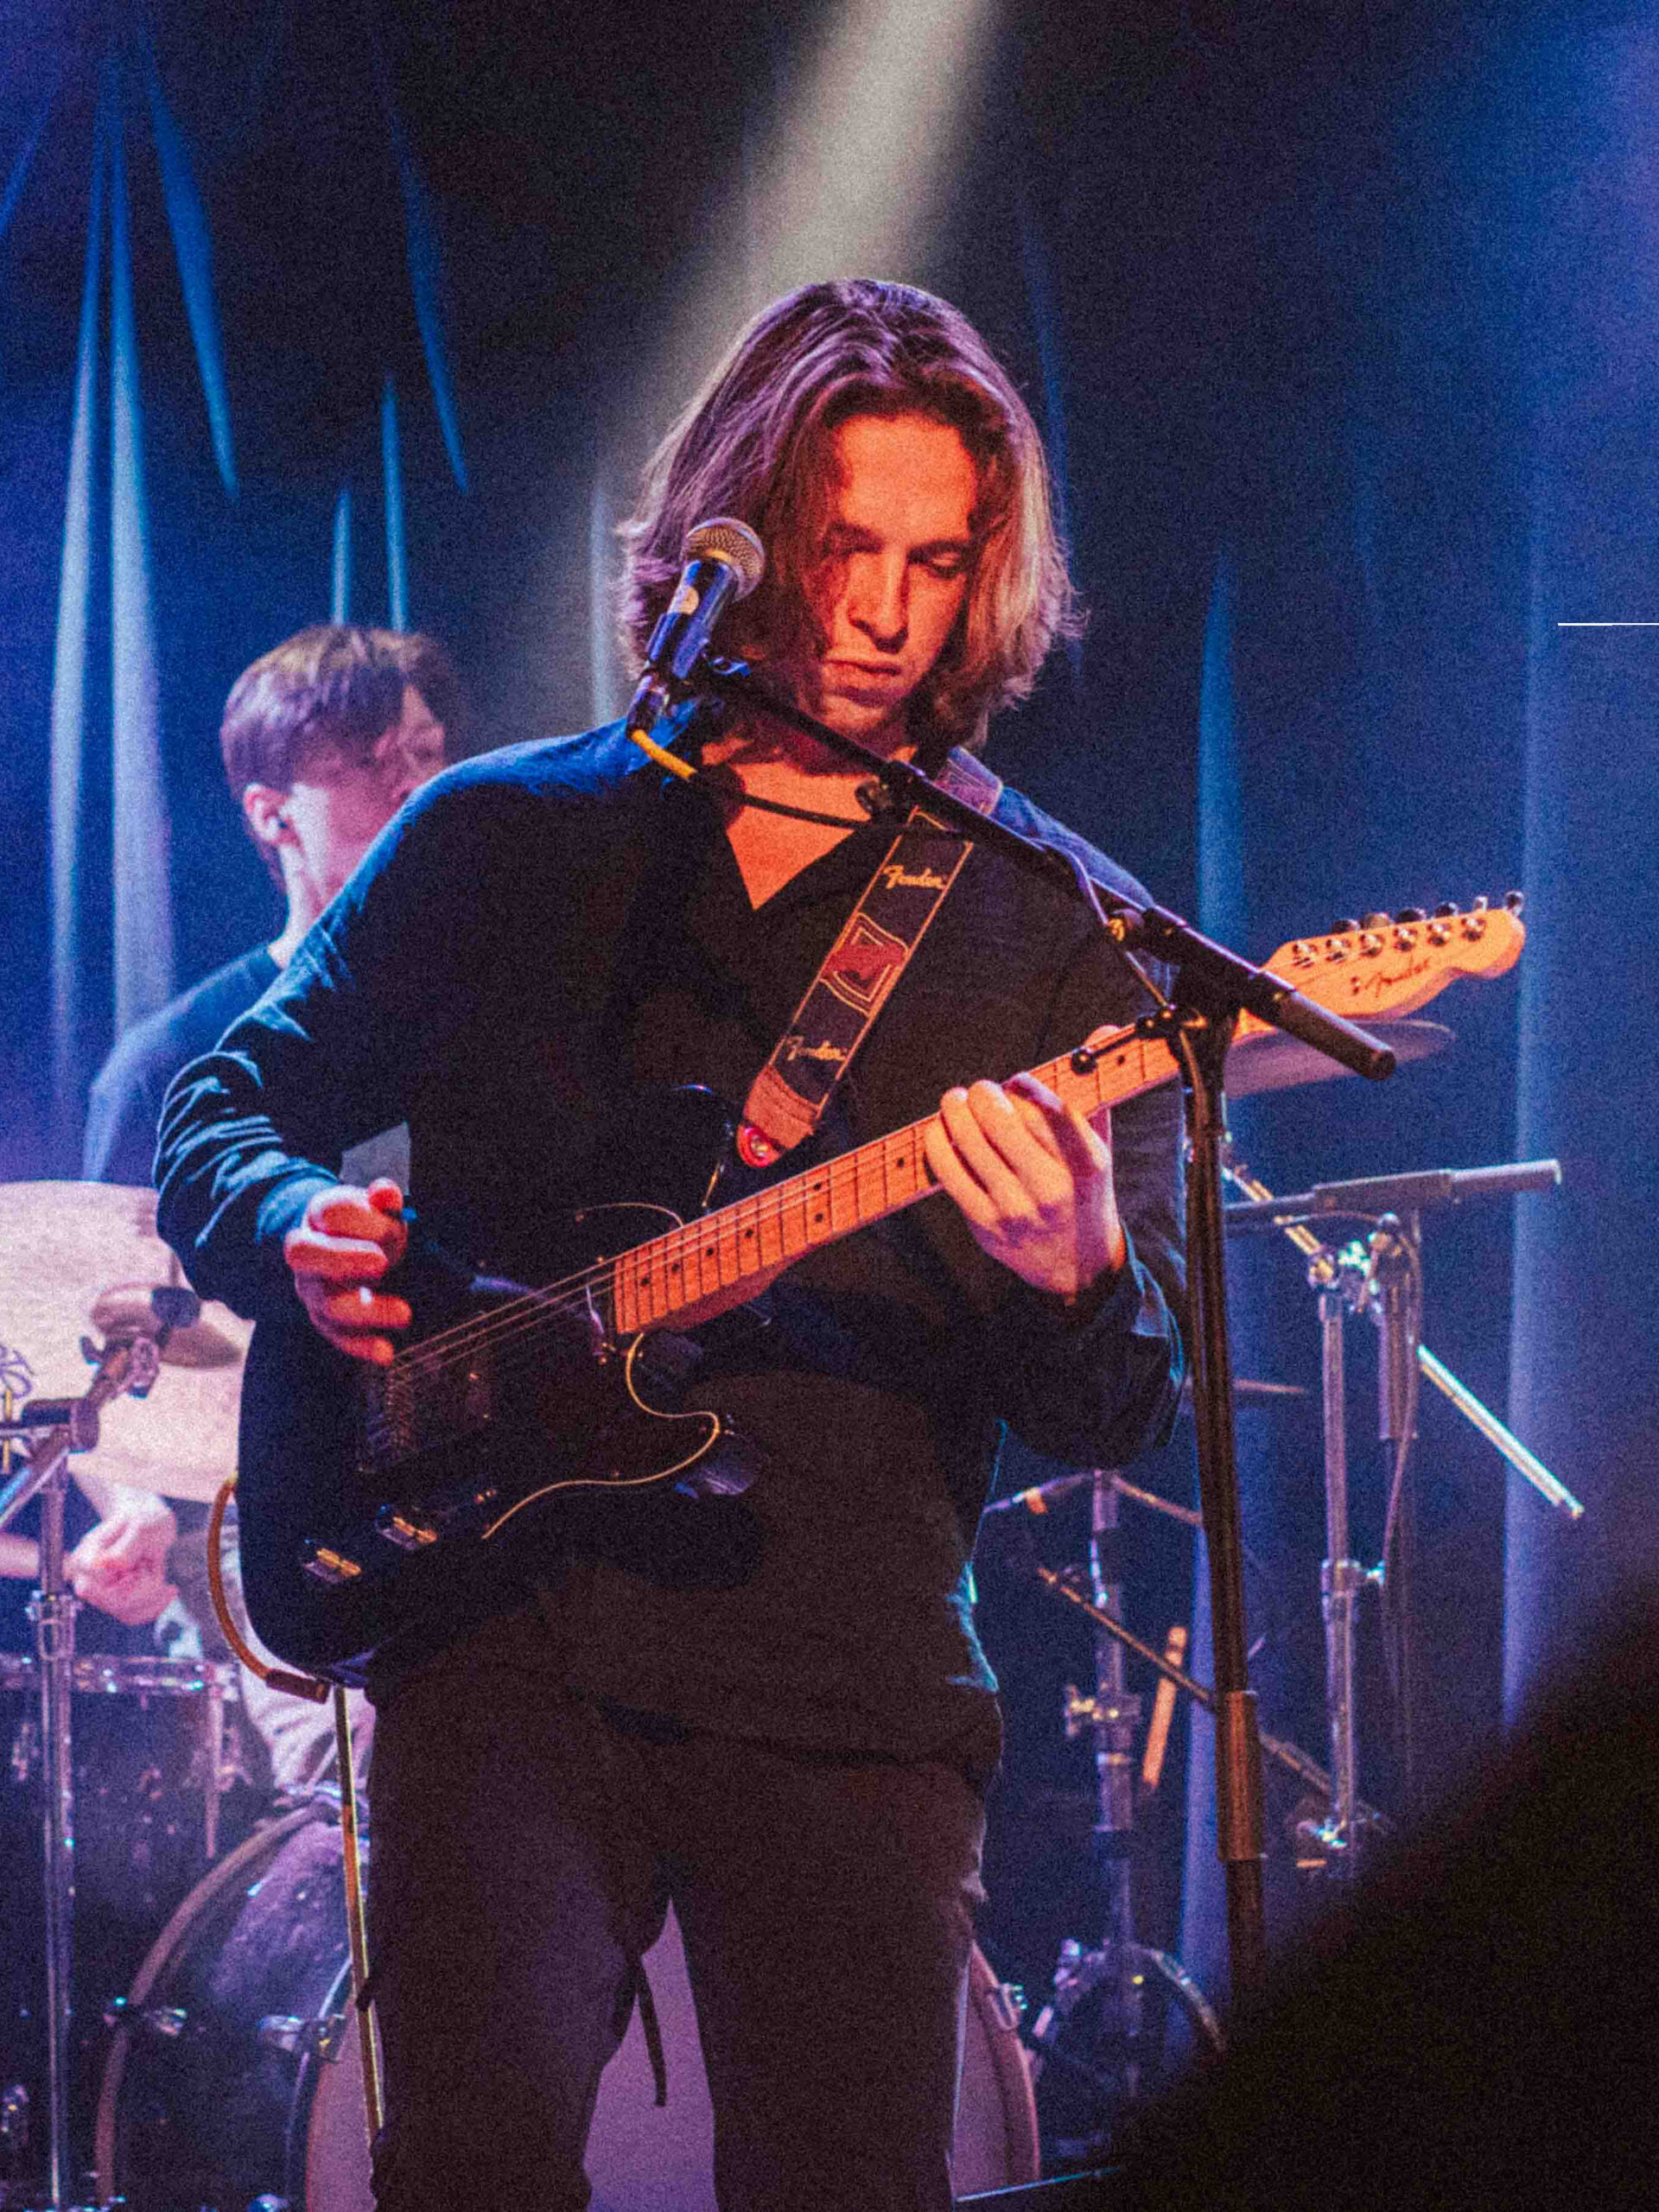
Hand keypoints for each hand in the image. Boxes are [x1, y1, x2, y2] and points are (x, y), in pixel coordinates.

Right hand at [66, 1495, 178, 1625]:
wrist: (149, 1520)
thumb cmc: (144, 1519)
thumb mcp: (142, 1526)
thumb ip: (126, 1547)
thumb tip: (108, 1566)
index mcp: (86, 1557)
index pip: (94, 1585)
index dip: (123, 1579)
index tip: (141, 1563)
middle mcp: (87, 1579)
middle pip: (112, 1602)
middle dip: (142, 1587)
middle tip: (150, 1565)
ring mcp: (101, 1593)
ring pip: (126, 1613)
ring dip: (151, 1595)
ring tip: (156, 1570)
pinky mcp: (116, 1602)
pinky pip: (134, 1616)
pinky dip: (155, 1605)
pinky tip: (169, 1589)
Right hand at [283, 1177, 410, 1364]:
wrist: (349, 1248)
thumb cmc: (368, 1227)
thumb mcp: (380, 1209)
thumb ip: (384, 1200)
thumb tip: (385, 1192)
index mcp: (321, 1215)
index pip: (329, 1213)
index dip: (358, 1220)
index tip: (389, 1228)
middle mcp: (308, 1251)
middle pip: (304, 1254)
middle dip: (343, 1259)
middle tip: (382, 1263)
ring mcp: (312, 1287)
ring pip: (325, 1302)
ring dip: (366, 1310)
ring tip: (404, 1314)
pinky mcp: (324, 1318)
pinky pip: (335, 1335)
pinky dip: (361, 1346)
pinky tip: (385, 1352)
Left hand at [923, 1072, 1126, 1299]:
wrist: (1079, 1266)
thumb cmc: (1085, 1190)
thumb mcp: (1100, 1145)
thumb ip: (1094, 1089)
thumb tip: (1104, 1029)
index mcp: (1087, 1162)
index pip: (1049, 1108)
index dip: (1023, 1086)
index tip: (1014, 1082)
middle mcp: (1052, 1186)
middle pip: (1001, 1121)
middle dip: (983, 1094)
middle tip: (980, 1090)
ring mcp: (1017, 1207)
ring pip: (970, 1142)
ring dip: (955, 1111)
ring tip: (955, 1101)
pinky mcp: (986, 1225)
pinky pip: (950, 1173)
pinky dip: (938, 1144)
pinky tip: (939, 1131)